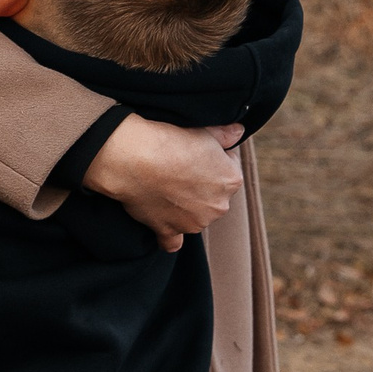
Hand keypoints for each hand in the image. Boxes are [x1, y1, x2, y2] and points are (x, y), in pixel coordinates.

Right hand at [81, 114, 244, 252]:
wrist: (134, 159)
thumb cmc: (169, 141)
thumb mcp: (204, 130)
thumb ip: (226, 134)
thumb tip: (238, 131)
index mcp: (232, 180)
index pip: (228, 166)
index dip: (211, 156)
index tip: (194, 150)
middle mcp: (219, 206)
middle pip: (213, 193)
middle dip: (201, 183)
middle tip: (178, 166)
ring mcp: (194, 222)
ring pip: (196, 214)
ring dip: (185, 204)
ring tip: (163, 184)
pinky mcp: (169, 231)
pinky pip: (173, 241)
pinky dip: (171, 233)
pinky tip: (165, 222)